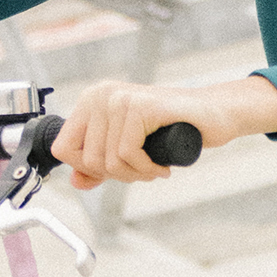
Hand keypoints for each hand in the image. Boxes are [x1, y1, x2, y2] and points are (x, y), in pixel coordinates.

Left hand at [53, 74, 276, 186]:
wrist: (212, 116)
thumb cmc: (172, 130)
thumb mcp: (128, 151)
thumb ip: (99, 166)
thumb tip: (77, 181)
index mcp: (92, 100)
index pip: (63, 148)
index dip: (88, 169)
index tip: (117, 169)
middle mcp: (101, 95)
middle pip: (87, 159)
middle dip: (117, 175)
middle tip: (143, 170)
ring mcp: (120, 98)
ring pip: (108, 160)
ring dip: (135, 175)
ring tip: (154, 168)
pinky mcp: (140, 107)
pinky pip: (128, 154)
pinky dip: (147, 169)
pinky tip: (162, 166)